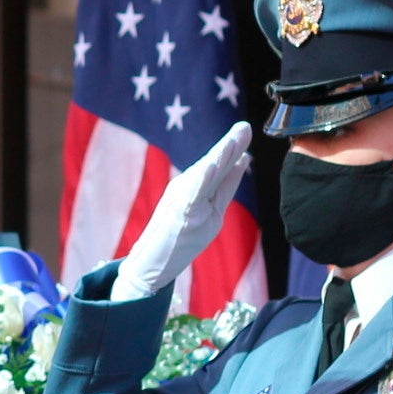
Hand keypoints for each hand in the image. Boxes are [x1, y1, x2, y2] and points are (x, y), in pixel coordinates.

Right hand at [110, 122, 252, 302]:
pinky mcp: (180, 216)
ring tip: (235, 139)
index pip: (218, 170)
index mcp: (193, 191)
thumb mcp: (203, 212)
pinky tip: (214, 164)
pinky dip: (204, 177)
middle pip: (213, 168)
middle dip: (230, 147)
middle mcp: (185, 192)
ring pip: (205, 176)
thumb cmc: (173, 241)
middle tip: (244, 127)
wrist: (148, 267)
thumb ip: (220, 189)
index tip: (244, 132)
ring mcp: (182, 203)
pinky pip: (194, 194)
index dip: (232, 151)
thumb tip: (240, 164)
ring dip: (220, 156)